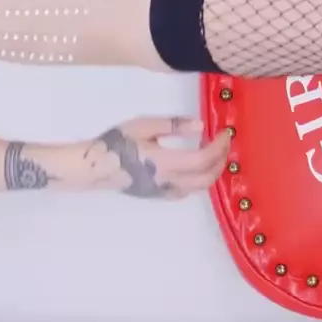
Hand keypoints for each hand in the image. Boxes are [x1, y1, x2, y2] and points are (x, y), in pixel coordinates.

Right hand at [61, 116, 230, 199]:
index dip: (219, 146)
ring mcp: (164, 192)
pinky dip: (199, 180)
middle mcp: (169, 182)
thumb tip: (200, 125)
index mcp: (166, 163)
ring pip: (199, 188)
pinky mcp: (158, 196)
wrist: (95, 167)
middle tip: (224, 144)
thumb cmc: (116, 143)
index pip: (203, 158)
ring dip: (212, 172)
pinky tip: (195, 168)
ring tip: (215, 155)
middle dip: (221, 161)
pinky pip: (187, 191)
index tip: (225, 132)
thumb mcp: (143, 126)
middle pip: (207, 178)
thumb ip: (172, 125)